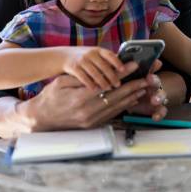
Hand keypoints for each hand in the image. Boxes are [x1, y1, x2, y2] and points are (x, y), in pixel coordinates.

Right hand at [22, 60, 146, 130]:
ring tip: (145, 86)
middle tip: (148, 76)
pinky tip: (133, 98)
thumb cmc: (50, 97)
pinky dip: (125, 105)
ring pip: (118, 107)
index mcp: (80, 99)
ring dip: (133, 96)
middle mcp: (88, 112)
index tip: (135, 66)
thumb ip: (83, 77)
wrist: (42, 118)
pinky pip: (113, 114)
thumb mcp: (63, 82)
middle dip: (134, 86)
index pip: (108, 85)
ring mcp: (92, 121)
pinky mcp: (94, 125)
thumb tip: (102, 71)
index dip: (123, 75)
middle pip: (117, 97)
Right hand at [61, 46, 124, 90]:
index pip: (110, 55)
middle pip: (104, 66)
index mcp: (97, 50)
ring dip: (103, 82)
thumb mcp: (93, 54)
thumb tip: (121, 67)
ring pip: (95, 73)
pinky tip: (95, 90)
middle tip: (118, 84)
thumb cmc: (81, 58)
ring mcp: (81, 60)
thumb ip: (104, 59)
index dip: (117, 62)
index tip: (124, 70)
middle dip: (112, 76)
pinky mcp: (73, 68)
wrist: (60, 57)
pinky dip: (91, 84)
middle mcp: (90, 54)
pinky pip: (84, 78)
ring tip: (108, 89)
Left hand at [126, 60, 168, 121]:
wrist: (126, 102)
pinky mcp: (156, 108)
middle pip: (156, 80)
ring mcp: (155, 96)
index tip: (155, 63)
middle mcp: (151, 84)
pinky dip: (159, 114)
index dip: (154, 64)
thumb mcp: (121, 78)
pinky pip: (161, 110)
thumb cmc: (126, 86)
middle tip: (149, 79)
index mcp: (144, 74)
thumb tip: (118, 60)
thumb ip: (121, 71)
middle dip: (154, 80)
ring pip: (162, 94)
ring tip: (154, 100)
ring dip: (159, 96)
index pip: (151, 66)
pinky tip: (155, 117)